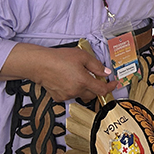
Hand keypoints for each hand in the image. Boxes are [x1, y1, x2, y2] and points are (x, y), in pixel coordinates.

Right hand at [1, 43, 117, 101]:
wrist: (39, 64)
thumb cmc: (59, 58)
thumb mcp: (82, 56)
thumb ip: (96, 66)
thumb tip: (106, 72)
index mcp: (83, 81)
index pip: (102, 90)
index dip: (110, 87)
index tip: (114, 83)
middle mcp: (76, 91)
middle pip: (93, 95)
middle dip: (97, 88)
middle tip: (96, 78)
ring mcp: (66, 96)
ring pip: (82, 95)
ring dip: (85, 89)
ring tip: (79, 76)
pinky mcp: (58, 97)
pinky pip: (71, 95)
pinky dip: (74, 90)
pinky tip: (69, 80)